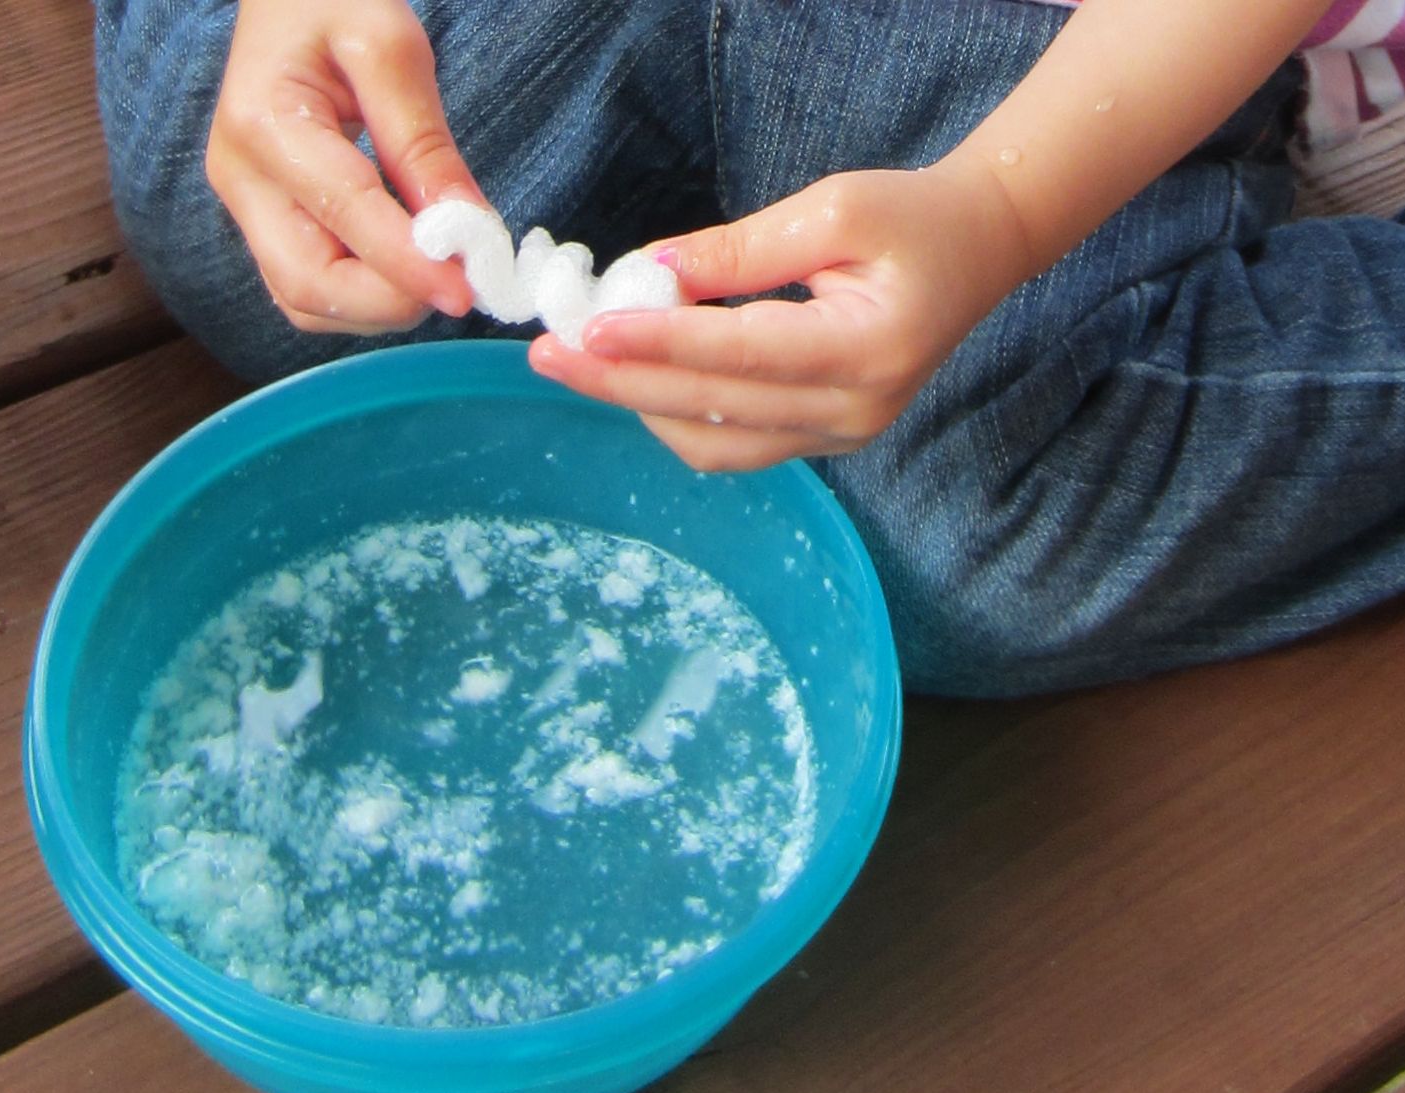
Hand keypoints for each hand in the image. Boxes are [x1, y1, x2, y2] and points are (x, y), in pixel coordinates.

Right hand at [206, 0, 480, 333]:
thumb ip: (424, 142)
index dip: (408, 264)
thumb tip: (467, 229)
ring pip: (304, 300)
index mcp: (264, 122)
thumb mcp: (391, 47)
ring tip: (436, 273)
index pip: (344, 213)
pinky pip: (307, 288)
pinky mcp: (262, 223)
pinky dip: (361, 297)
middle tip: (458, 287)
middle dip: (388, 302)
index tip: (467, 290)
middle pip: (306, 284)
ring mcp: (245, 207)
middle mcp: (241, 178)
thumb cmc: (333, 2)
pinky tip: (404, 269)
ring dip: (377, 308)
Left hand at [528, 161, 1033, 471]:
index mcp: (868, 349)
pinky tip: (638, 378)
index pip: (741, 354)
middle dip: (623, 383)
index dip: (660, 345)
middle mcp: (855, 411)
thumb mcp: (830, 210)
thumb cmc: (909, 218)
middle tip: (551, 353)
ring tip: (581, 362)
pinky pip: (734, 446)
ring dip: (641, 407)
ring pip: (716, 444)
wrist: (978, 250)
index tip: (590, 329)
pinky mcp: (825, 439)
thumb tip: (648, 274)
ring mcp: (842, 436)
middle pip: (714, 411)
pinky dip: (677, 416)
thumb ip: (738, 251)